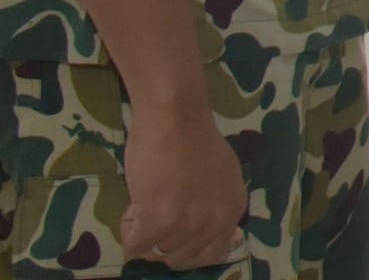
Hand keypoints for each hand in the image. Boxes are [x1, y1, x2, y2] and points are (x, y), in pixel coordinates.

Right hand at [119, 101, 246, 272]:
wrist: (176, 117)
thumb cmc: (195, 140)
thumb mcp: (223, 177)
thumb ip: (219, 208)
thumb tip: (226, 241)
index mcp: (233, 210)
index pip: (210, 255)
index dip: (185, 245)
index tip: (173, 228)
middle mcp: (215, 222)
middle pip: (180, 258)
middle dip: (162, 239)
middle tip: (156, 209)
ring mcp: (187, 224)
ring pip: (155, 252)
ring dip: (144, 230)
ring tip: (148, 197)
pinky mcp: (158, 221)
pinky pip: (134, 246)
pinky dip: (128, 228)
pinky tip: (137, 201)